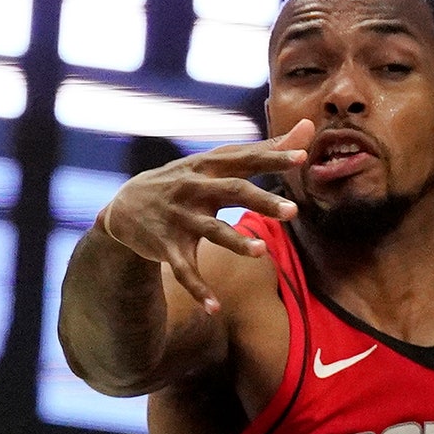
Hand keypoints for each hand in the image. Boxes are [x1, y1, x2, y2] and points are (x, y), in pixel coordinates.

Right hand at [99, 118, 313, 312]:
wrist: (124, 206)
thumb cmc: (187, 181)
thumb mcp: (218, 163)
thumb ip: (265, 149)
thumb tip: (309, 125)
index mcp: (210, 168)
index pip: (246, 160)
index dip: (273, 158)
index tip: (302, 157)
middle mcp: (195, 189)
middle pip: (233, 192)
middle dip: (261, 202)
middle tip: (293, 212)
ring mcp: (180, 218)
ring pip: (211, 231)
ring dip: (235, 242)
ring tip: (260, 252)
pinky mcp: (166, 246)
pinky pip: (185, 270)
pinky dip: (198, 289)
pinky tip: (215, 308)